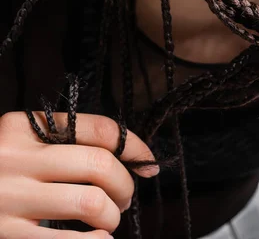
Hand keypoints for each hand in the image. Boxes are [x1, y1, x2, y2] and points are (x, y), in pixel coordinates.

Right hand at [0, 112, 158, 237]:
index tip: (148, 163)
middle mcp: (12, 158)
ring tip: (108, 221)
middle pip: (99, 164)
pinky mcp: (3, 236)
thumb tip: (134, 159)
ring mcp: (6, 198)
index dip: (135, 147)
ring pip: (90, 202)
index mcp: (22, 127)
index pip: (99, 129)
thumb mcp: (21, 146)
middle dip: (126, 185)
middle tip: (124, 198)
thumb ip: (65, 143)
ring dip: (112, 216)